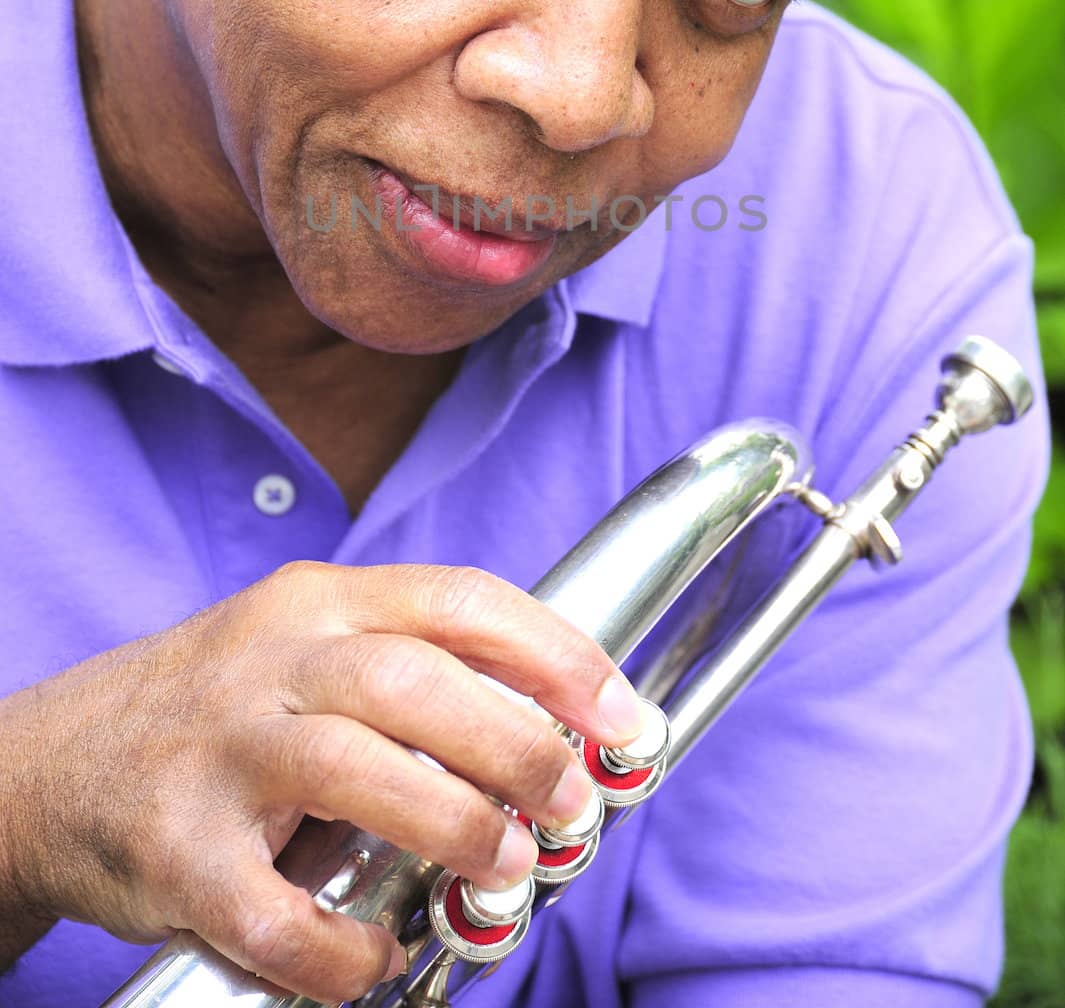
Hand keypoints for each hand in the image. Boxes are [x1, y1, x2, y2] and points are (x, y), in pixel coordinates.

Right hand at [0, 561, 642, 1000]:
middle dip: (518, 743)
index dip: (556, 654)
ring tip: (507, 868)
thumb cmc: (217, 713)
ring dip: (455, 825)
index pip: (458, 600)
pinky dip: (343, 951)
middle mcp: (269, 663)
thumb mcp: (307, 650)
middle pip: (414, 680)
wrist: (55, 767)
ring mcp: (218, 755)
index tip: (620, 715)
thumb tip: (557, 727)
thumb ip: (414, 671)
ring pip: (356, 772)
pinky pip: (275, 914)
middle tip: (573, 804)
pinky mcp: (175, 855)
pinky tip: (373, 959)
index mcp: (318, 604)